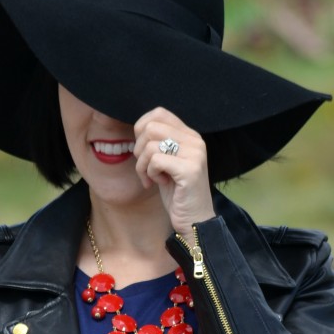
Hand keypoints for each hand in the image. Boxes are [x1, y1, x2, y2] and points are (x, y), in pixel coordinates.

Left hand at [133, 107, 214, 239]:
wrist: (195, 221)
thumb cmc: (177, 193)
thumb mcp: (167, 163)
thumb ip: (158, 143)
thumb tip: (138, 130)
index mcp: (190, 136)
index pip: (159, 113)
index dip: (141, 129)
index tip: (143, 151)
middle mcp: (195, 140)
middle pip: (151, 127)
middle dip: (139, 149)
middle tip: (145, 168)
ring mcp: (194, 154)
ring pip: (150, 145)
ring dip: (143, 165)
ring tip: (151, 178)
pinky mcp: (190, 170)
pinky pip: (156, 160)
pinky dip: (150, 173)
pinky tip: (159, 183)